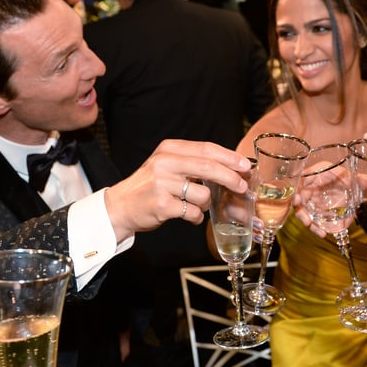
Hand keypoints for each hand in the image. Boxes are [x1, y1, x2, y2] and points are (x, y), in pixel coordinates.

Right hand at [105, 140, 251, 242]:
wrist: (120, 206)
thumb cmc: (149, 186)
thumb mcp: (167, 165)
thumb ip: (192, 162)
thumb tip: (230, 168)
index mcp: (169, 149)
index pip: (206, 149)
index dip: (229, 157)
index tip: (245, 165)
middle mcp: (165, 163)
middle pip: (208, 167)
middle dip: (231, 178)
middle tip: (242, 186)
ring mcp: (162, 184)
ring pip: (203, 194)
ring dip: (207, 204)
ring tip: (197, 206)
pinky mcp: (161, 205)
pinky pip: (193, 213)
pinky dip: (196, 217)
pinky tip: (188, 216)